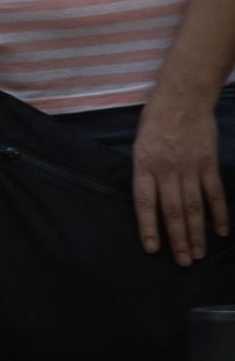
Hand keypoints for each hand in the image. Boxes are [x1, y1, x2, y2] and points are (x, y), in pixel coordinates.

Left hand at [133, 90, 229, 264]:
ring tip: (198, 254)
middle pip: (172, 210)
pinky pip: (214, 194)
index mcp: (144, 164)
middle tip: (183, 262)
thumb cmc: (155, 120)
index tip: (152, 249)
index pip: (144, 202)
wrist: (182, 97)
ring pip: (193, 207)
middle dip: (177, 239)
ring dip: (196, 233)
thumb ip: (144, 172)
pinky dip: (218, 214)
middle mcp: (166, 169)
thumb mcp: (139, 144)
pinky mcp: (208, 164)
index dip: (148, 227)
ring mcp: (190, 167)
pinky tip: (220, 231)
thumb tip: (149, 201)